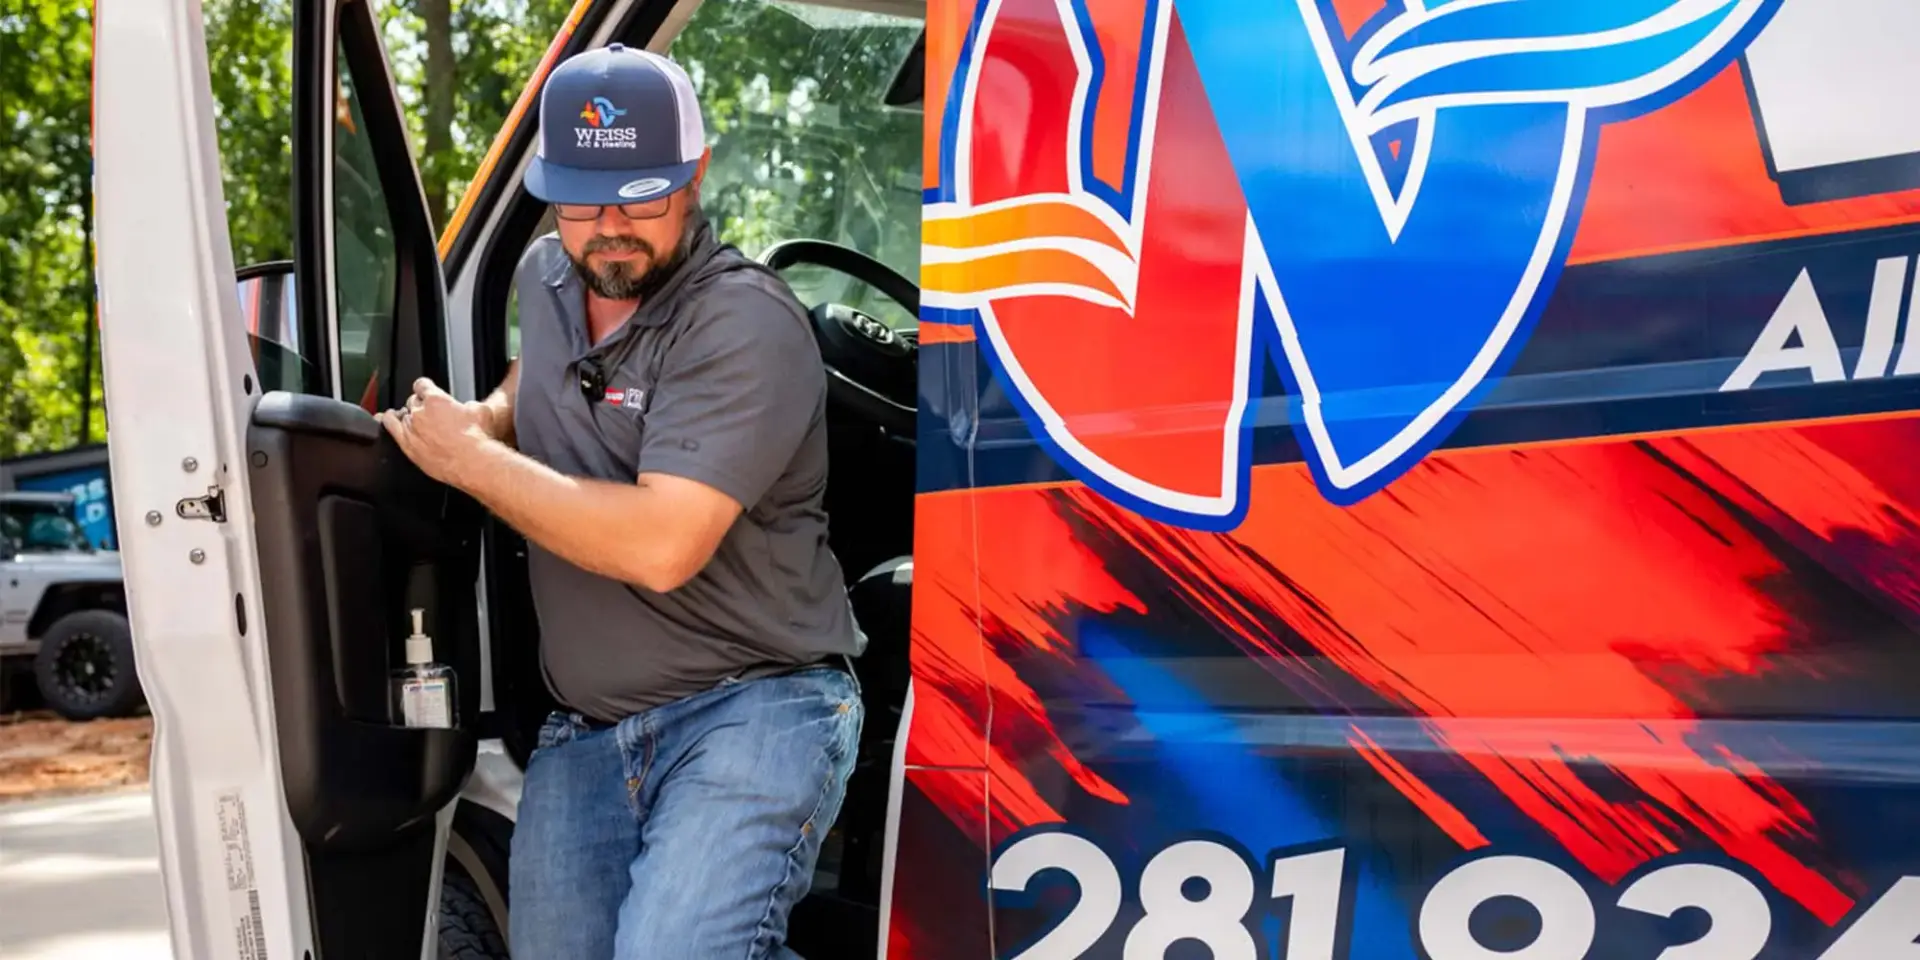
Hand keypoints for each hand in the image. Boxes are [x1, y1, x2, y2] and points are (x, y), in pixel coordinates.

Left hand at [376, 377, 497, 487]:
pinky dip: (388, 421)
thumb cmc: (477, 438)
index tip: (427, 391)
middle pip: (412, 401)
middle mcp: (420, 412)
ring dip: (406, 415)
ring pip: (402, 415)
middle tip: (429, 412)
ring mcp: (412, 429)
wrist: (472, 461)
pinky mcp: (408, 446)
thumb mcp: (481, 411)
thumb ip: (469, 406)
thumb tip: (468, 408)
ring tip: (406, 416)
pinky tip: (387, 419)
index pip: (422, 385)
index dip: (425, 387)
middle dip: (420, 404)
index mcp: (436, 399)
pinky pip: (391, 428)